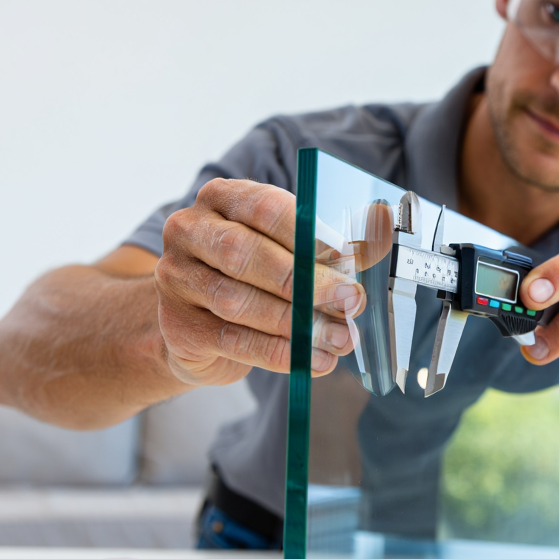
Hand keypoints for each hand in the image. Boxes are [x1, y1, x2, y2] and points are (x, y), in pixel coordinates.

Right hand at [154, 179, 364, 384]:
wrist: (196, 326)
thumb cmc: (251, 276)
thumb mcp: (286, 250)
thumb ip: (329, 243)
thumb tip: (381, 230)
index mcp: (223, 199)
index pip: (265, 208)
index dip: (308, 234)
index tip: (349, 258)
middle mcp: (190, 231)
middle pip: (245, 254)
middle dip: (306, 281)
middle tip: (351, 301)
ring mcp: (177, 278)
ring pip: (238, 302)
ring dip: (297, 324)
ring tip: (340, 338)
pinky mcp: (180, 325)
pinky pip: (234, 340)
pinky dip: (279, 352)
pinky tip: (314, 359)